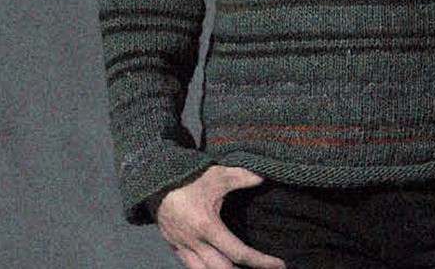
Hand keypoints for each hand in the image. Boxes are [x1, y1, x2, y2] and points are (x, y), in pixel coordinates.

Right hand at [152, 164, 286, 268]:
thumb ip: (242, 177)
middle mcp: (195, 243)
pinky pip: (191, 267)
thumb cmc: (188, 177)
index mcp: (207, 227)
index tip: (279, 264)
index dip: (261, 261)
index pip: (239, 253)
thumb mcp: (218, 174)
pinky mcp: (175, 247)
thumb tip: (265, 175)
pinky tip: (216, 266)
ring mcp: (183, 247)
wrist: (156, 180)